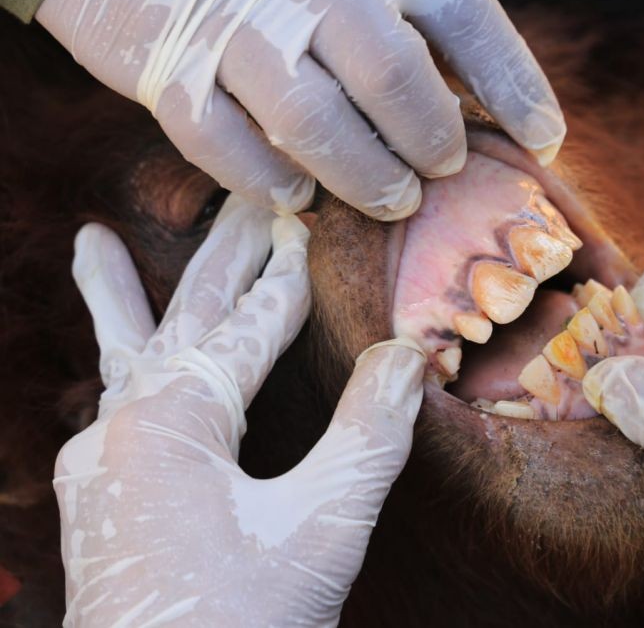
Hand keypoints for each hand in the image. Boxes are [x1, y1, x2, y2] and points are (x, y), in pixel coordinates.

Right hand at [37, 0, 563, 217]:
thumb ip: (430, 29)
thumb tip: (518, 121)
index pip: (467, 18)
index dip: (517, 88)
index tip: (545, 143)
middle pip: (392, 77)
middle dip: (429, 142)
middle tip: (436, 173)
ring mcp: (238, 26)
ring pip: (313, 122)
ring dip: (362, 177)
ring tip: (390, 197)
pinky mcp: (171, 68)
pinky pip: (227, 146)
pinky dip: (270, 183)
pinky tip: (299, 196)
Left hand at [58, 195, 426, 625]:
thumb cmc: (243, 623)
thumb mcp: (325, 527)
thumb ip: (371, 433)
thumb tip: (409, 353)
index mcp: (169, 423)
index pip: (246, 330)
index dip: (288, 283)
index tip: (313, 231)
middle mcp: (121, 431)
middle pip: (183, 321)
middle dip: (221, 260)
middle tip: (247, 199)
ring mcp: (101, 466)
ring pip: (124, 358)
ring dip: (125, 297)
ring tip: (93, 239)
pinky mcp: (101, 500)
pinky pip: (111, 409)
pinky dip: (119, 366)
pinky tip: (120, 366)